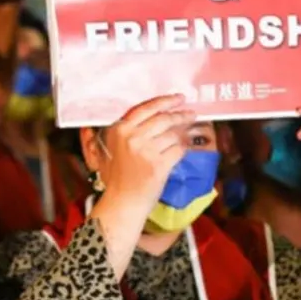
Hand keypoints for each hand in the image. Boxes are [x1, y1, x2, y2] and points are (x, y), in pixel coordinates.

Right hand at [97, 94, 194, 212]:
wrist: (122, 201)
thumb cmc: (115, 177)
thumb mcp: (109, 148)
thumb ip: (121, 131)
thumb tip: (142, 116)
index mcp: (120, 130)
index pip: (147, 108)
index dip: (166, 101)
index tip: (179, 98)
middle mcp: (132, 137)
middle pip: (164, 119)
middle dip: (181, 115)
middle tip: (191, 114)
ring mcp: (146, 150)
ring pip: (173, 134)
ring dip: (182, 134)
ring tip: (185, 135)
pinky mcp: (159, 164)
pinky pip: (178, 150)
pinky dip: (182, 149)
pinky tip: (181, 150)